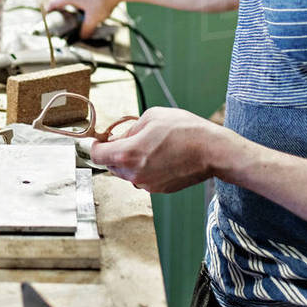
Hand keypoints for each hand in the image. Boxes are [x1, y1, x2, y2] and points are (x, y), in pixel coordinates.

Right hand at [46, 0, 123, 37]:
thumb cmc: (104, 1)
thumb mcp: (94, 19)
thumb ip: (86, 30)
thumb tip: (82, 37)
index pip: (54, 2)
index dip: (49, 9)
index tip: (46, 14)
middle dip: (60, 4)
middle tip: (60, 12)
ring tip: (74, 8)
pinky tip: (87, 2)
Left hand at [90, 107, 223, 193]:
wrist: (212, 151)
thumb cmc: (185, 130)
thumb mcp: (151, 117)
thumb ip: (129, 129)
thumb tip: (119, 138)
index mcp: (127, 155)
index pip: (97, 155)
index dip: (95, 146)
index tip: (97, 140)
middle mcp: (134, 174)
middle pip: (112, 165)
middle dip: (115, 152)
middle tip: (128, 138)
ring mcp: (147, 185)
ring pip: (128, 172)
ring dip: (132, 161)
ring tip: (151, 145)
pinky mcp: (160, 190)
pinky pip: (144, 177)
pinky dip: (146, 167)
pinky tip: (162, 155)